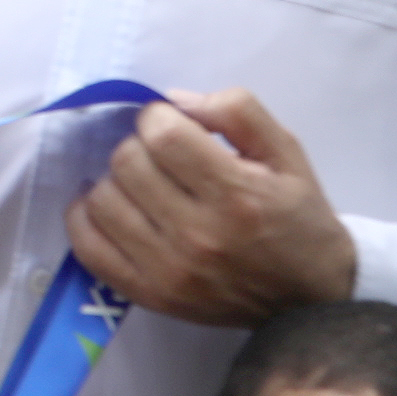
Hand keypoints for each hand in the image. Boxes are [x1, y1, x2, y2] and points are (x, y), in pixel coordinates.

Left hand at [64, 88, 355, 326]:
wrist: (309, 295)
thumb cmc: (297, 217)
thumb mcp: (286, 153)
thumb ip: (237, 112)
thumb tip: (175, 100)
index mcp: (238, 194)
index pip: (163, 137)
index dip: (158, 118)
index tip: (169, 124)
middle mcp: (199, 235)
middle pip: (127, 164)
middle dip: (138, 145)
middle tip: (158, 154)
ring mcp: (169, 270)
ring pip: (102, 201)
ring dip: (114, 180)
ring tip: (140, 183)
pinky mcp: (149, 294)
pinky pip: (88, 248)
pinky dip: (86, 219)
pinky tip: (111, 206)